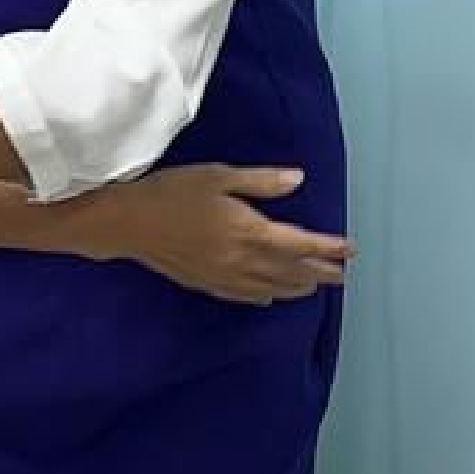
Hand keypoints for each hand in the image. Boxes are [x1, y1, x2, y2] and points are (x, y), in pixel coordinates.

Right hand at [86, 165, 347, 302]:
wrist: (125, 222)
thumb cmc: (171, 191)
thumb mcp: (217, 176)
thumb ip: (261, 181)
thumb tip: (298, 180)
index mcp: (250, 231)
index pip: (300, 244)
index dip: (328, 247)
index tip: (349, 249)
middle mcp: (242, 260)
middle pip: (290, 271)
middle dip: (319, 273)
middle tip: (341, 276)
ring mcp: (223, 276)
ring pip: (270, 287)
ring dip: (296, 287)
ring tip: (313, 287)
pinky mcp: (204, 282)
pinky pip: (243, 295)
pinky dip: (263, 296)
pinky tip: (269, 297)